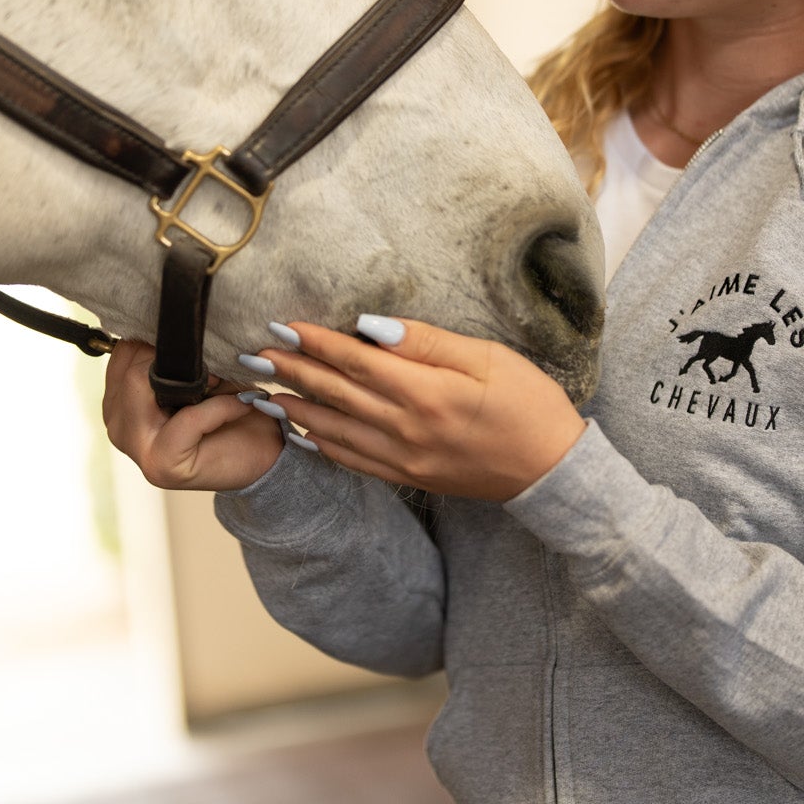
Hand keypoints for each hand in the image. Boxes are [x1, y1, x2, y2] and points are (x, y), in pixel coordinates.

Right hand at [102, 339, 284, 491]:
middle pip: (133, 371)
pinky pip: (188, 419)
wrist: (260, 453)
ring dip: (195, 381)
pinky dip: (221, 407)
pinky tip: (243, 404)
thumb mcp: (198, 373)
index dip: (162, 342)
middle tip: (218, 369)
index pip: (125, 353)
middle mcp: (119, 426)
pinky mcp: (160, 463)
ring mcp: (136, 447)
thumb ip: (175, 353)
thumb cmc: (230, 410)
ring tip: (225, 385)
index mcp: (120, 400)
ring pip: (147, 388)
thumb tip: (179, 323)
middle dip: (177, 361)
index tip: (199, 345)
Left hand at [242, 316, 586, 500]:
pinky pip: (352, 460)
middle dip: (290, 373)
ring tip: (259, 392)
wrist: (552, 472)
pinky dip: (320, 444)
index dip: (315, 343)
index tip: (281, 326)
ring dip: (293, 410)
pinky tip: (299, 431)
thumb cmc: (529, 405)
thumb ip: (426, 343)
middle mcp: (407, 430)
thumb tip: (370, 327)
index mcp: (427, 394)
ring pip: (334, 431)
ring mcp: (404, 459)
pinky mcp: (408, 478)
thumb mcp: (487, 358)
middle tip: (250, 355)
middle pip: (336, 395)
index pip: (356, 361)